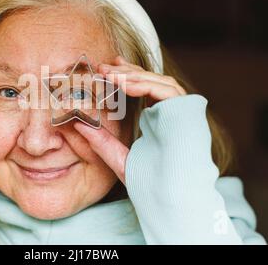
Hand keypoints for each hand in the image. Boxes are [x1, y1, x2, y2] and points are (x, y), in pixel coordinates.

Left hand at [73, 56, 186, 183]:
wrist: (170, 201)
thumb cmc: (148, 185)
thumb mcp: (118, 158)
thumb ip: (101, 142)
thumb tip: (78, 124)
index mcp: (159, 122)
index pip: (145, 90)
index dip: (127, 76)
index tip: (106, 69)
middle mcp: (173, 115)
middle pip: (153, 82)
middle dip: (127, 72)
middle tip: (103, 67)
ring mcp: (183, 114)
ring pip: (161, 82)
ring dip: (134, 75)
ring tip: (109, 73)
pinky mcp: (189, 115)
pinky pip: (167, 91)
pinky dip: (146, 84)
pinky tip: (124, 83)